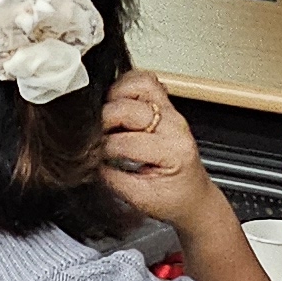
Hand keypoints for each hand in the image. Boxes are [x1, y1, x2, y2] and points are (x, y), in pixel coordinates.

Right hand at [99, 69, 222, 226]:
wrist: (193, 197)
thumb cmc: (172, 199)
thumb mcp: (140, 198)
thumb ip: (112, 178)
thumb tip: (87, 159)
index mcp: (173, 150)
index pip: (125, 141)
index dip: (101, 150)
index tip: (91, 157)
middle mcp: (174, 125)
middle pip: (126, 108)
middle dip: (103, 123)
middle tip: (95, 139)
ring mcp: (171, 111)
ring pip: (137, 84)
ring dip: (114, 98)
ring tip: (106, 120)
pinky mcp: (165, 105)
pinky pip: (144, 81)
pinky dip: (125, 86)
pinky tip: (116, 104)